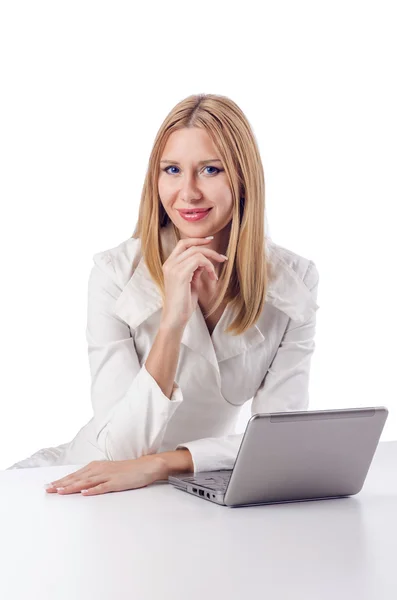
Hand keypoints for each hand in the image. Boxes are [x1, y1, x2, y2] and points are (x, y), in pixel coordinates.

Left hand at [44, 455, 165, 495]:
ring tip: (60, 491)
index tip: (50, 486)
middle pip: (77, 478)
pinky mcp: (116, 482)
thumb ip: (95, 476)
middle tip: (48, 490)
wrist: (145, 466)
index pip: (75, 474)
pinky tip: (84, 493)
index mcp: (96, 466)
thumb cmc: (127, 470)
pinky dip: (93, 490)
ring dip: (72, 487)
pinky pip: (102, 487)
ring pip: (86, 482)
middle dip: (62, 484)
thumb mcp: (108, 471)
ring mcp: (107, 476)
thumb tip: (81, 485)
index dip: (62, 480)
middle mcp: (99, 469)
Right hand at [161, 237, 227, 329]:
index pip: (182, 244)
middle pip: (191, 245)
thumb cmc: (183, 303)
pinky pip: (199, 261)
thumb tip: (203, 262)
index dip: (197, 240)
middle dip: (209, 249)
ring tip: (215, 273)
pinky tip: (212, 277)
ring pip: (197, 252)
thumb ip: (194, 270)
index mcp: (169, 264)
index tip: (211, 241)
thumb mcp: (190, 282)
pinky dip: (209, 267)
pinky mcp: (180, 274)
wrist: (176, 317)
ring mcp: (173, 268)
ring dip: (211, 260)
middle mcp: (169, 264)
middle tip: (222, 257)